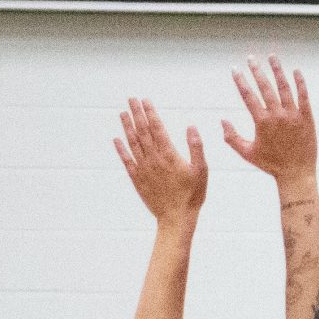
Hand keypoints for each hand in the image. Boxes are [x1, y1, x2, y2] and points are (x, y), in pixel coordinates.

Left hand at [113, 98, 207, 225]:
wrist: (176, 218)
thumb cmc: (192, 195)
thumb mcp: (201, 171)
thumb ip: (196, 148)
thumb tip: (191, 127)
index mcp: (169, 155)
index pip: (157, 128)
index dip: (150, 113)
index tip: (145, 100)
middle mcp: (153, 159)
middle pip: (142, 131)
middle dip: (136, 113)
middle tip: (131, 99)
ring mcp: (143, 168)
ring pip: (133, 143)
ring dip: (127, 127)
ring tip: (122, 113)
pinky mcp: (137, 179)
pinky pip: (127, 160)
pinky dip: (121, 149)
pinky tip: (116, 139)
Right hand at [223, 55, 318, 181]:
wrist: (296, 174)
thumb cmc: (271, 165)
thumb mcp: (247, 153)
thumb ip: (232, 137)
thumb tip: (222, 120)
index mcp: (262, 122)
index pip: (248, 96)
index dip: (240, 81)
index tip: (235, 69)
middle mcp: (277, 116)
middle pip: (265, 87)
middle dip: (256, 71)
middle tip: (251, 58)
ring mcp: (293, 115)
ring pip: (284, 87)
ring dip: (277, 70)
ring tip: (272, 57)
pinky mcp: (307, 118)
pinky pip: (303, 96)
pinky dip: (300, 83)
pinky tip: (296, 71)